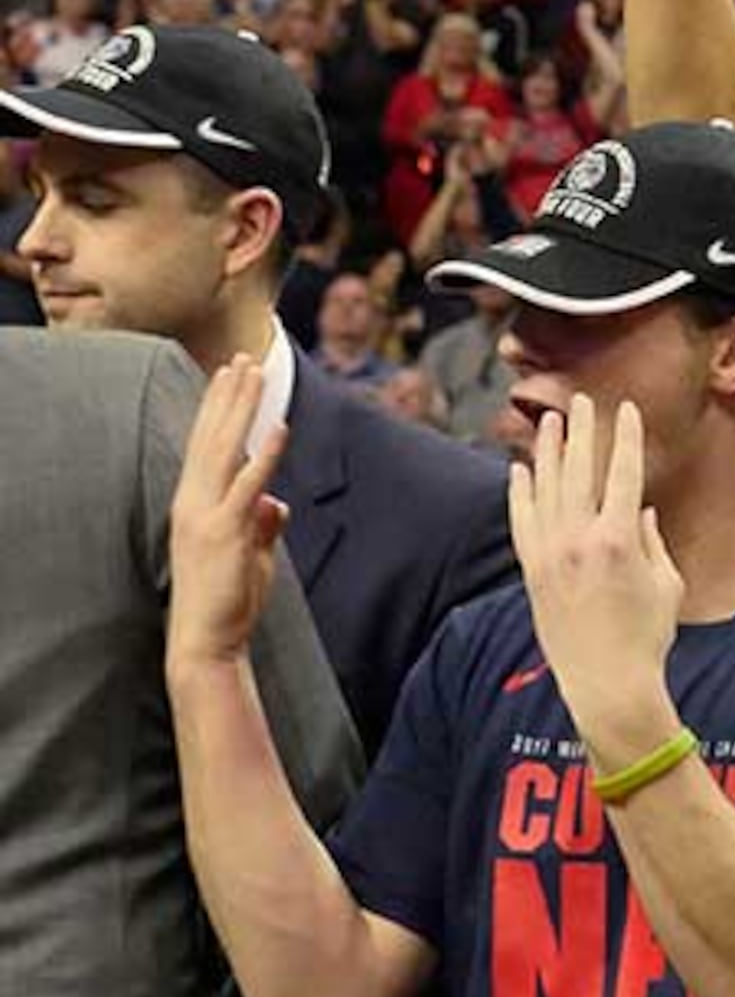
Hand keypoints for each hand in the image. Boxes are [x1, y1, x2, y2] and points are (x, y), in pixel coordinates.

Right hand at [165, 355, 292, 670]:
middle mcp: (193, 502)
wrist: (206, 639)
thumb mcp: (247, 552)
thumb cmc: (226, 599)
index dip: (217, 409)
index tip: (229, 376)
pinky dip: (265, 455)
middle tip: (241, 357)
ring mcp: (206, 515)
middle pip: (211, 437)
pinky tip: (278, 427)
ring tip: (254, 373)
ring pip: (224, 450)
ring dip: (241, 410)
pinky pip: (248, 485)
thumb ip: (260, 524)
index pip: (205, 446)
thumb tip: (275, 503)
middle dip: (227, 396)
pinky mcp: (225, 531)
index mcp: (193, 504)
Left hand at [510, 396, 683, 766]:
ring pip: (545, 489)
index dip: (625, 437)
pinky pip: (522, 521)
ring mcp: (550, 554)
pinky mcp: (532, 571)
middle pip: (578, 470)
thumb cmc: (647, 636)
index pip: (623, 473)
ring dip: (546, 452)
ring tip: (548, 421)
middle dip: (581, 431)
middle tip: (581, 401)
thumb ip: (652, 542)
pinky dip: (519, 493)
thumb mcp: (667, 583)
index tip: (625, 409)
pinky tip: (519, 468)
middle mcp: (580, 539)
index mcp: (620, 539)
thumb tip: (640, 512)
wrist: (606, 681)